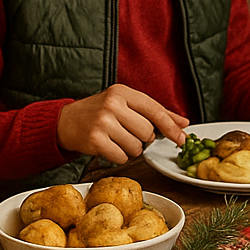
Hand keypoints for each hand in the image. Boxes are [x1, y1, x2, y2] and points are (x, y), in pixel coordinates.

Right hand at [56, 85, 187, 163]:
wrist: (66, 122)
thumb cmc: (100, 113)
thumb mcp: (126, 104)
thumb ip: (155, 113)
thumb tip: (183, 123)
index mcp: (122, 92)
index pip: (154, 110)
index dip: (170, 126)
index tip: (182, 138)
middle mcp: (112, 104)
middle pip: (147, 132)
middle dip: (142, 138)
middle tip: (127, 132)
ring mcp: (103, 122)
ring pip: (136, 147)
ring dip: (130, 149)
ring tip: (116, 139)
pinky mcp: (95, 140)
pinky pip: (122, 157)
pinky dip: (119, 157)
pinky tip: (108, 146)